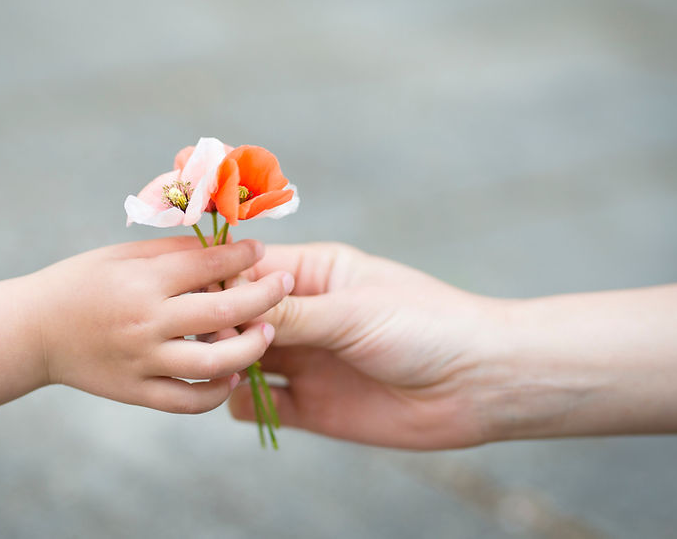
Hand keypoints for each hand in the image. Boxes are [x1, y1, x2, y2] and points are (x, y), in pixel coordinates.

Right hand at [26, 237, 293, 413]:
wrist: (32, 332)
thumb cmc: (79, 283)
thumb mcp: (120, 256)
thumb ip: (171, 251)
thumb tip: (221, 247)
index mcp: (142, 280)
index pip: (209, 265)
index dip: (243, 256)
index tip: (260, 250)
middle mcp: (146, 321)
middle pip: (224, 311)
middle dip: (264, 296)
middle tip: (284, 284)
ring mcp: (142, 361)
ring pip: (215, 362)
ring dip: (251, 347)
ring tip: (267, 334)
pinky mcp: (137, 392)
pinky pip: (189, 401)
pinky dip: (217, 392)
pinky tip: (232, 374)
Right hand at [229, 242, 505, 448]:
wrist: (478, 384)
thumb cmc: (425, 326)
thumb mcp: (353, 311)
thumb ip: (291, 313)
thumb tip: (228, 307)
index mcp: (313, 275)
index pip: (249, 270)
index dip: (220, 282)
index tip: (197, 298)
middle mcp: (303, 315)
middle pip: (238, 316)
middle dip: (217, 326)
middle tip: (208, 340)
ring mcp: (306, 359)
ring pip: (242, 358)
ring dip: (226, 363)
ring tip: (223, 368)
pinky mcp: (311, 405)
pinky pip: (261, 404)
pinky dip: (243, 403)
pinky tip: (245, 398)